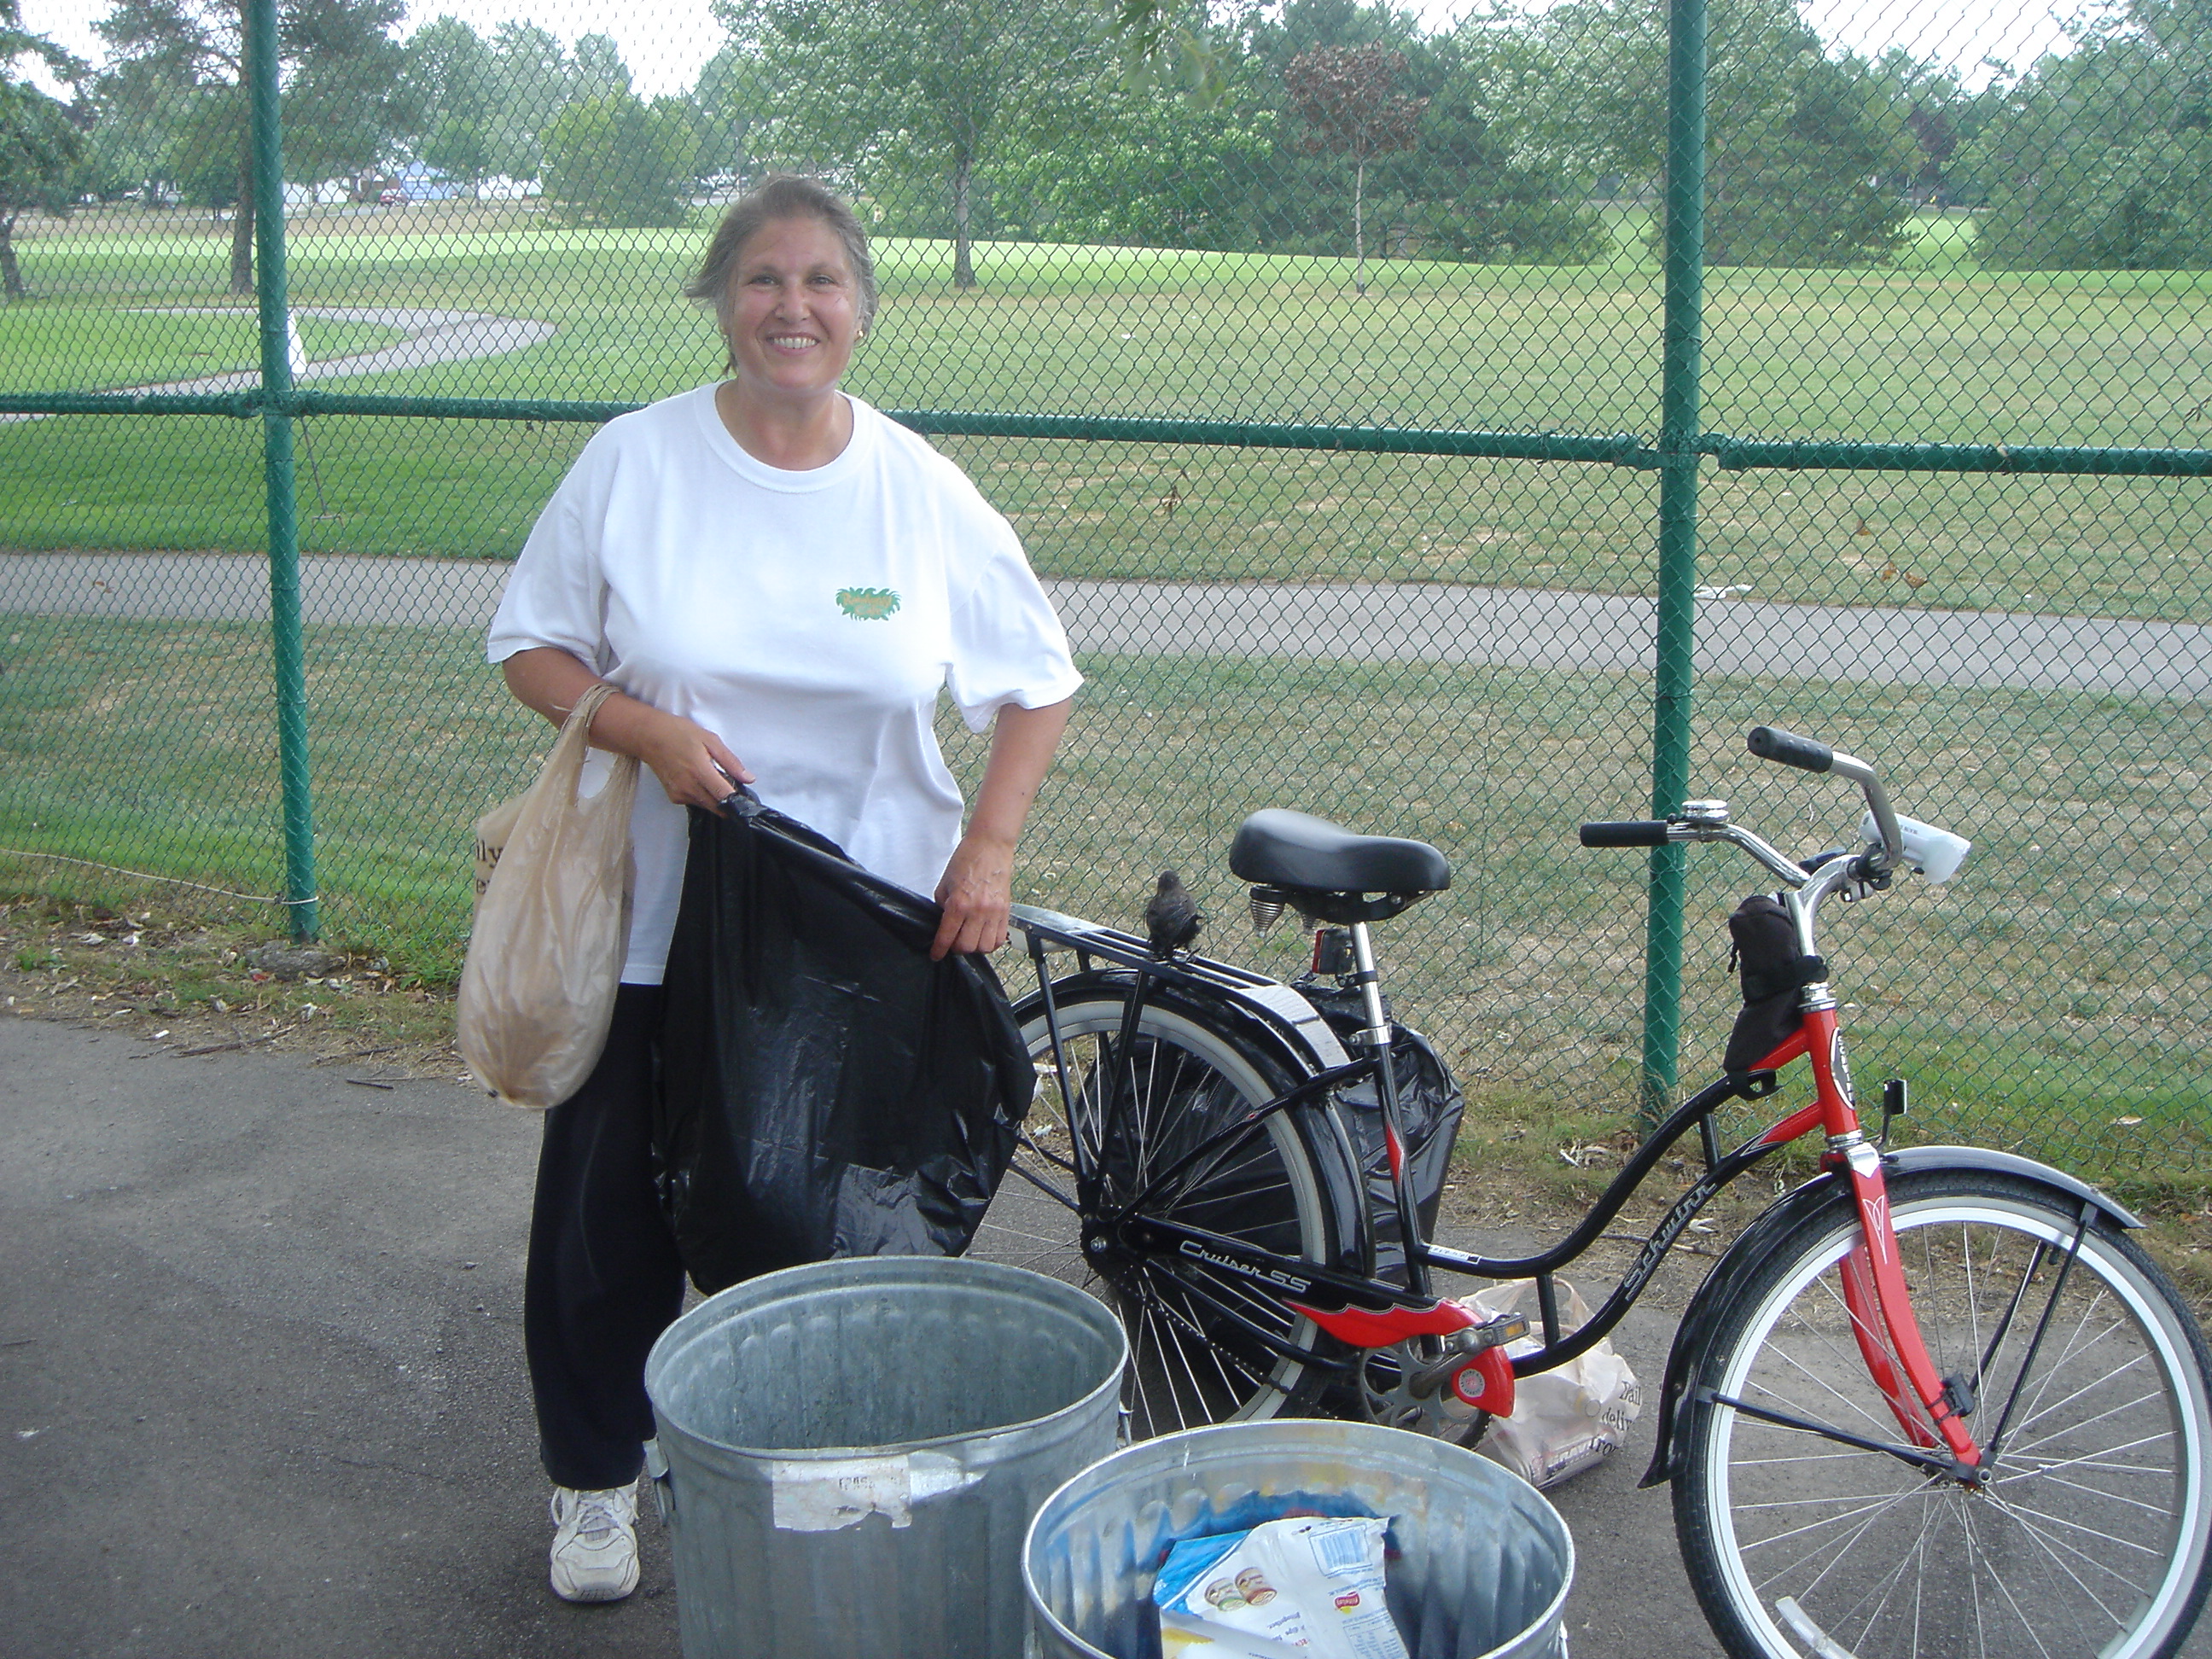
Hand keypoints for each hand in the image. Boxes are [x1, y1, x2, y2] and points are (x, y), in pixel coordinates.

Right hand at [629, 707, 752, 812]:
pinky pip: (695, 803)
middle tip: (731, 785)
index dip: (738, 800)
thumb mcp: (710, 740)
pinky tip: (699, 781)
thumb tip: (748, 778)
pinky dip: (702, 796)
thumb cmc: (678, 733)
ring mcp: (680, 794)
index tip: (745, 798)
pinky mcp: (674, 797)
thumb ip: (730, 761)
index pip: (724, 796)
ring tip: (713, 779)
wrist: (650, 737)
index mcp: (700, 771)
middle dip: (728, 800)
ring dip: (715, 798)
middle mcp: (689, 786)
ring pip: (707, 806)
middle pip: (718, 806)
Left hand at [931, 830, 1013, 959]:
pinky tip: (983, 935)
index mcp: (959, 903)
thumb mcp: (945, 884)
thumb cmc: (966, 860)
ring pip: (984, 947)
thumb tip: (945, 924)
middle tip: (952, 941)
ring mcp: (994, 912)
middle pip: (966, 946)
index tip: (936, 955)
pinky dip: (990, 943)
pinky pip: (999, 939)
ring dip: (974, 947)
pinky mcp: (1006, 911)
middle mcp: (978, 911)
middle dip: (956, 948)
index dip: (939, 950)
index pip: (947, 937)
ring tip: (969, 938)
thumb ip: (943, 906)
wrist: (990, 846)